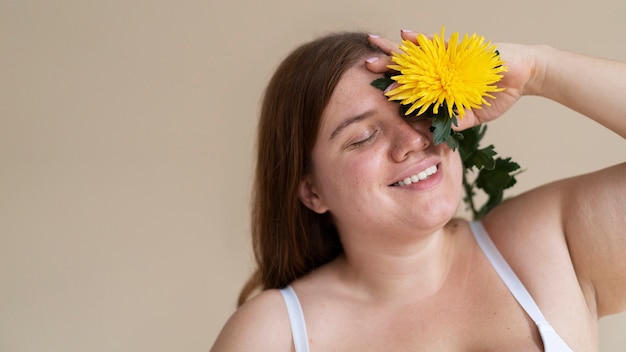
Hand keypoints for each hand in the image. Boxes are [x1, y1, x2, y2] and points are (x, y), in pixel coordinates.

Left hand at [366, 31, 536, 129]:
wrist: (524, 76)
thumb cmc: (497, 94)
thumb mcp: (473, 115)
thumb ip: (455, 121)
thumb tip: (434, 133)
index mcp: (440, 86)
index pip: (413, 87)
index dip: (396, 89)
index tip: (379, 94)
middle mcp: (439, 70)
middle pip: (407, 68)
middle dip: (387, 65)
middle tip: (367, 64)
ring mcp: (447, 57)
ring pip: (416, 53)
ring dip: (396, 49)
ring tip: (375, 44)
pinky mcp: (458, 48)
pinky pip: (437, 42)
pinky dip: (422, 39)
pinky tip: (406, 35)